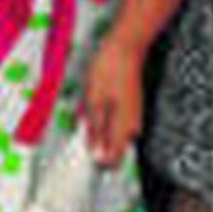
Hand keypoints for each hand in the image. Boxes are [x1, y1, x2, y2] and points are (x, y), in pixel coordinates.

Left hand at [82, 34, 144, 167]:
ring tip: (86, 113)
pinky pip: (115, 125)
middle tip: (80, 130)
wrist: (126, 48)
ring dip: (98, 132)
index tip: (80, 159)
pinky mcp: (131, 109)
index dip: (95, 163)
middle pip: (113, 151)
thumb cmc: (108, 70)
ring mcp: (133, 118)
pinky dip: (103, 121)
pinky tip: (94, 107)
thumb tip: (95, 154)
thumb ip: (95, 129)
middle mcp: (132, 128)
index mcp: (123, 129)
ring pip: (113, 137)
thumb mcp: (94, 100)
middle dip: (95, 147)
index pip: (112, 161)